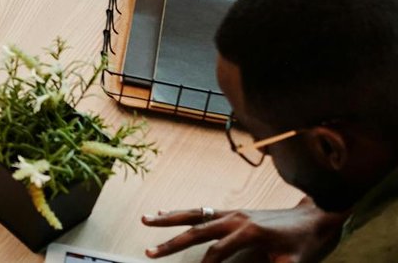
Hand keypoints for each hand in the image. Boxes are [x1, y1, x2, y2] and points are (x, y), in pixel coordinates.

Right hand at [142, 200, 344, 261]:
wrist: (316, 217)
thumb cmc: (306, 244)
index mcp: (249, 232)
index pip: (217, 253)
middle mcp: (236, 218)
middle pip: (196, 230)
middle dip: (171, 242)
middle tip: (150, 252)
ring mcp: (234, 212)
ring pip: (194, 215)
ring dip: (169, 219)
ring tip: (146, 220)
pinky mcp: (234, 212)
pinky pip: (202, 211)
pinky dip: (182, 213)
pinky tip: (167, 213)